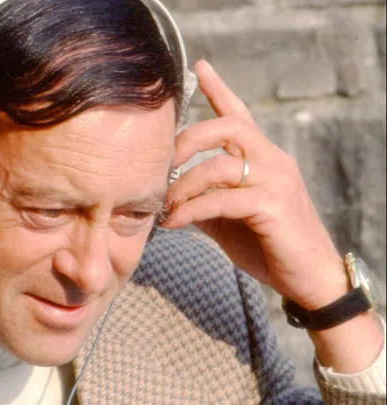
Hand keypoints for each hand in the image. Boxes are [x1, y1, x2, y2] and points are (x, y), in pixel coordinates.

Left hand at [163, 60, 347, 310]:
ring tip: (164, 207)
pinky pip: (221, 200)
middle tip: (161, 162)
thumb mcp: (227, 218)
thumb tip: (167, 195)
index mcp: (262, 157)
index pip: (239, 114)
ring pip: (218, 166)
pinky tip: (173, 222)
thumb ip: (203, 198)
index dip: (219, 89)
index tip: (199, 66)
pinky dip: (191, 210)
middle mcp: (272, 160)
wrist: (306, 277)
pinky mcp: (275, 205)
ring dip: (182, 186)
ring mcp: (276, 180)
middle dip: (186, 140)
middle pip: (226, 127)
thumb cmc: (266, 244)